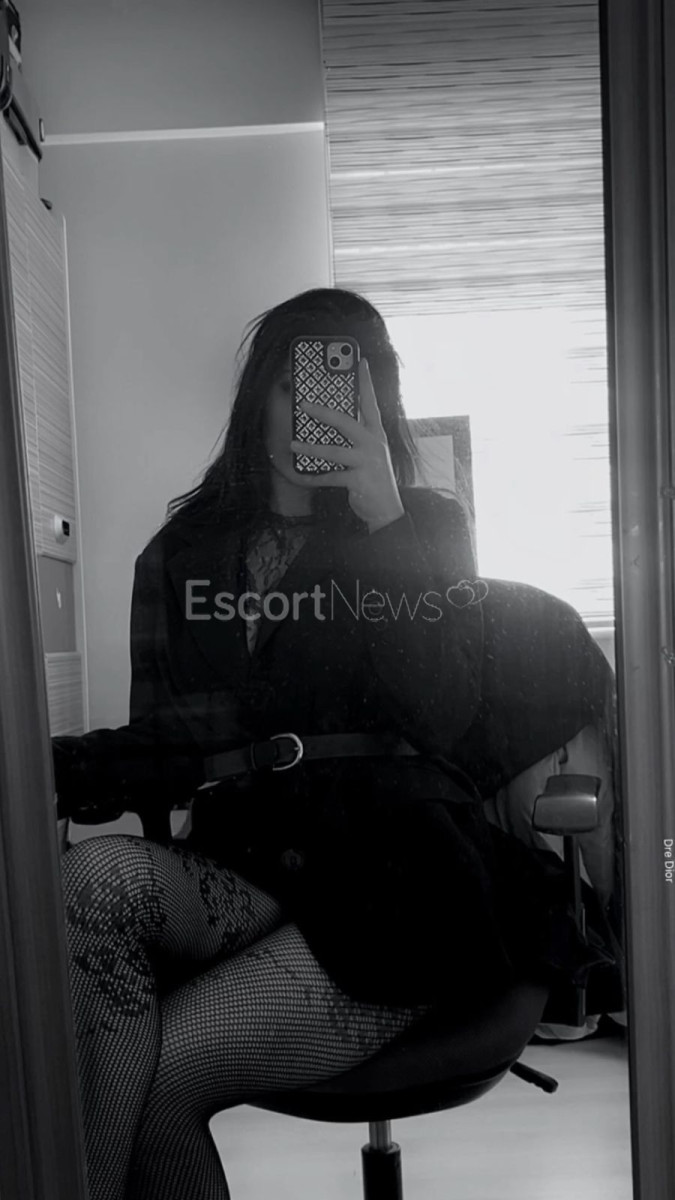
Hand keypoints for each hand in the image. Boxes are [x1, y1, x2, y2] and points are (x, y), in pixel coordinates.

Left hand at [290, 357, 404, 532]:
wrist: (388, 509)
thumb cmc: (374, 478)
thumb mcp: (370, 453)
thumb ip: (356, 437)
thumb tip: (329, 423)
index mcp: (376, 434)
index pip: (370, 403)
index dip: (365, 382)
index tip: (360, 361)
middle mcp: (374, 444)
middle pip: (347, 422)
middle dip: (324, 412)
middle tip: (304, 404)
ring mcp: (367, 462)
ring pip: (335, 450)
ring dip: (311, 447)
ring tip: (294, 443)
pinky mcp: (359, 481)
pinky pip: (330, 477)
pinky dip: (313, 477)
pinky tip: (300, 475)